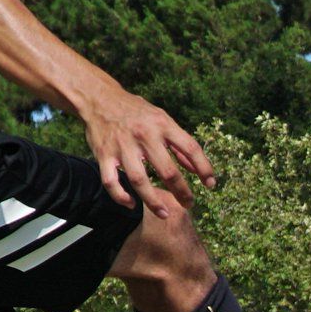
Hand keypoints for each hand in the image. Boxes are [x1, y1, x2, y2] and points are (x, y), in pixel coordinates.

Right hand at [80, 84, 215, 219]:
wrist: (99, 98)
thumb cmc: (136, 112)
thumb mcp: (162, 119)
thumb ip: (180, 144)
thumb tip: (197, 170)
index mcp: (162, 124)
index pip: (190, 148)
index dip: (204, 168)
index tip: (211, 184)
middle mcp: (144, 135)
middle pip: (167, 171)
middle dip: (181, 192)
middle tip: (188, 204)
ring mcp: (122, 146)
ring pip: (139, 181)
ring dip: (153, 201)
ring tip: (164, 213)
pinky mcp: (104, 155)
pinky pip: (111, 182)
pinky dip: (121, 197)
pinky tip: (131, 204)